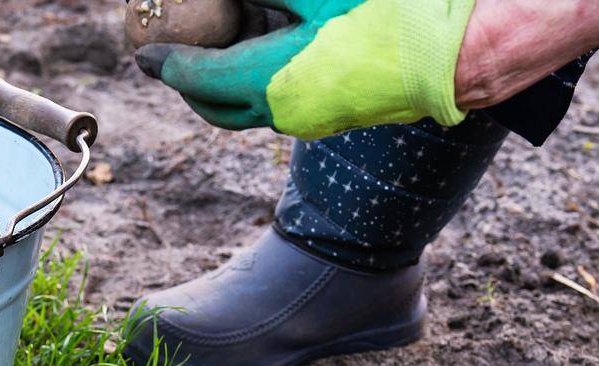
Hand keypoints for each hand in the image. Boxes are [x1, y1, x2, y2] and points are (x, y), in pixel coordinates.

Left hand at [136, 0, 477, 139]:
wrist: (456, 51)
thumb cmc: (386, 13)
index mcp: (269, 81)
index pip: (197, 76)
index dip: (165, 62)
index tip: (142, 54)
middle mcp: (282, 111)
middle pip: (216, 106)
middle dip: (188, 84)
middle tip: (172, 59)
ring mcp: (309, 119)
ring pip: (247, 107)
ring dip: (225, 83)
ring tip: (220, 46)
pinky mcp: (333, 115)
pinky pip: (279, 102)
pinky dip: (258, 80)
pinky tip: (269, 45)